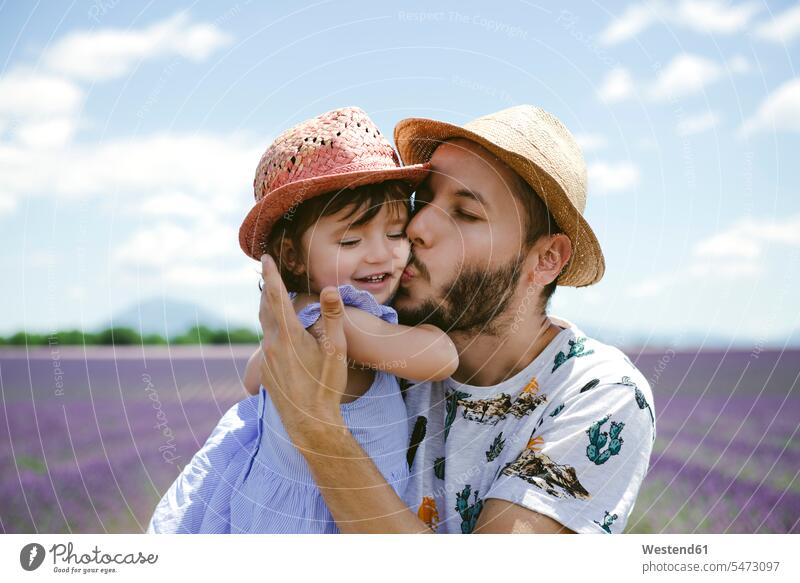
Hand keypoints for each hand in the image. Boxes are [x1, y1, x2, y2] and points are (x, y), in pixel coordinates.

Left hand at [257, 254, 348, 443]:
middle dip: (266, 288)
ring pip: (264, 325)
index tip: (265, 257)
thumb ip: (332, 317)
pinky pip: (267, 342)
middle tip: (266, 270)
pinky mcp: (268, 371)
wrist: (310, 422)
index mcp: (288, 335)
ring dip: (267, 307)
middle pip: (265, 308)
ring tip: (270, 296)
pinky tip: (278, 331)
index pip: (276, 296)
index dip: (271, 275)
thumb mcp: (336, 350)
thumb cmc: (326, 385)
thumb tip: (329, 288)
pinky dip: (270, 327)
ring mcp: (268, 359)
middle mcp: (272, 344)